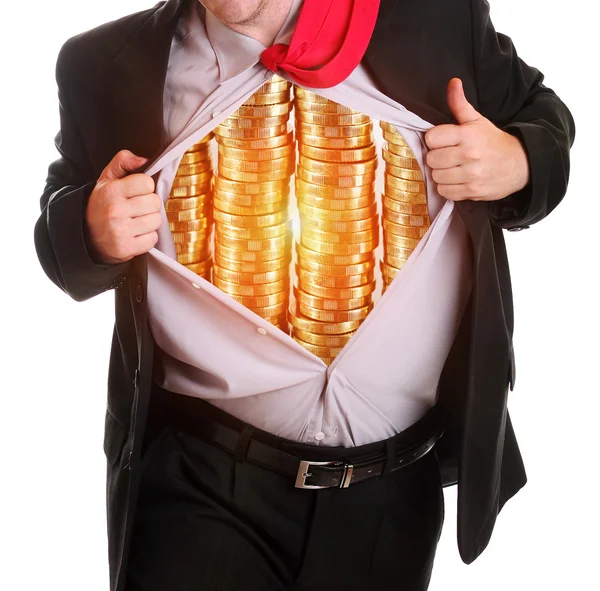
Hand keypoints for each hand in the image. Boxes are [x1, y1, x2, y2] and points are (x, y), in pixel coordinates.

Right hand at [85, 150, 161, 264]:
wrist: (86, 236)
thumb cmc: (102, 204)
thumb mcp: (107, 179)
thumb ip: (123, 161)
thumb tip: (144, 159)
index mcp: (111, 190)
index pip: (147, 183)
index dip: (145, 187)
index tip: (136, 192)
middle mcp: (115, 210)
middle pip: (155, 202)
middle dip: (149, 204)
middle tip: (137, 208)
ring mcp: (121, 231)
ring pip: (156, 220)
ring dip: (150, 221)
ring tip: (137, 221)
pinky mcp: (126, 248)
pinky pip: (152, 239)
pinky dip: (147, 237)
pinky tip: (136, 234)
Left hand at [424, 77, 529, 201]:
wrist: (519, 165)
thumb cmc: (493, 142)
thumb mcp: (477, 120)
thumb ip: (460, 104)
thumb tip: (452, 82)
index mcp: (468, 135)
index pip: (431, 138)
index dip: (434, 139)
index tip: (442, 141)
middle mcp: (469, 155)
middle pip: (432, 159)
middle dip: (436, 157)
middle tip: (447, 155)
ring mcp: (471, 175)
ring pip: (436, 176)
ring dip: (441, 173)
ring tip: (451, 168)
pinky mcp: (472, 191)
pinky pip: (444, 192)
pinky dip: (447, 187)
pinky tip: (455, 180)